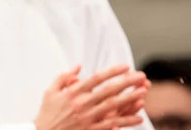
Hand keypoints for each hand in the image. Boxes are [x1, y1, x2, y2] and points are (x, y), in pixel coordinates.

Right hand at [34, 65, 148, 129]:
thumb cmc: (46, 113)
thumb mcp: (50, 91)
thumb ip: (64, 77)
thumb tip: (79, 67)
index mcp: (73, 92)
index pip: (97, 78)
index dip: (112, 71)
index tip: (126, 66)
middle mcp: (82, 104)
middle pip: (108, 91)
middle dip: (126, 82)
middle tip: (141, 75)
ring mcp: (87, 118)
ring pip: (112, 107)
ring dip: (129, 99)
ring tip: (143, 92)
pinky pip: (111, 125)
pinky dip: (125, 122)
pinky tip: (138, 118)